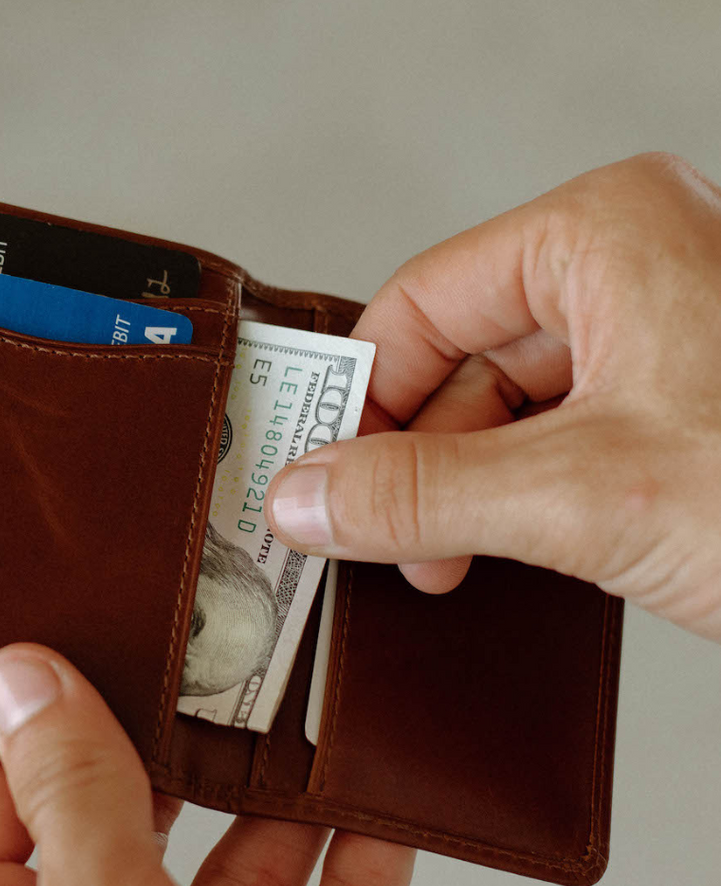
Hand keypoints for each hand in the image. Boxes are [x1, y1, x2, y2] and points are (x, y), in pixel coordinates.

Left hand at [0, 643, 413, 885]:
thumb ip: (69, 799)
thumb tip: (17, 675)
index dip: (25, 692)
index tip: (81, 609)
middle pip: (122, 821)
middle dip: (181, 744)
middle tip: (227, 652)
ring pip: (227, 880)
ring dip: (281, 809)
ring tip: (317, 721)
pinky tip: (383, 821)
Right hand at [264, 152, 720, 640]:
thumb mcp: (588, 493)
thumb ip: (426, 494)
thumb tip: (306, 499)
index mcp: (602, 235)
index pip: (419, 305)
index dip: (362, 399)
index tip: (319, 477)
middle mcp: (624, 274)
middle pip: (455, 366)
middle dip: (414, 463)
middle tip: (381, 539)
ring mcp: (650, 347)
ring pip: (499, 416)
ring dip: (459, 497)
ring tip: (446, 562)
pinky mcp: (667, 414)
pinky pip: (547, 449)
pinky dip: (511, 508)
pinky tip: (504, 553)